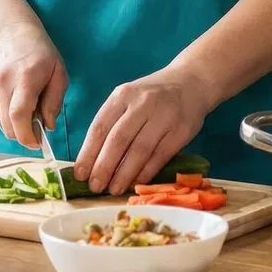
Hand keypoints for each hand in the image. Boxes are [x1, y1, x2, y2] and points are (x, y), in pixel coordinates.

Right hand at [0, 23, 67, 149]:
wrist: (10, 34)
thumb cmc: (40, 54)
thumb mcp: (58, 73)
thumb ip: (55, 101)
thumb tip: (48, 127)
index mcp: (25, 78)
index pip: (19, 115)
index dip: (27, 136)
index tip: (38, 143)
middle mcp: (2, 84)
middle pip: (9, 126)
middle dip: (25, 134)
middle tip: (37, 125)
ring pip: (2, 125)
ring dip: (16, 125)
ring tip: (27, 107)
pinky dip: (6, 117)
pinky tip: (14, 101)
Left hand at [74, 68, 209, 195]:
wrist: (191, 82)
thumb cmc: (152, 96)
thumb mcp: (128, 98)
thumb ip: (112, 123)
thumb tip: (92, 160)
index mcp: (123, 95)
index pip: (100, 127)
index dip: (88, 153)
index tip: (80, 174)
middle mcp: (142, 103)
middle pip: (118, 140)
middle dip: (103, 167)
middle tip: (95, 186)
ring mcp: (164, 117)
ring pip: (139, 150)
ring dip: (124, 174)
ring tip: (113, 189)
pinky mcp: (180, 131)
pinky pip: (160, 156)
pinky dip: (145, 172)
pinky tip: (135, 182)